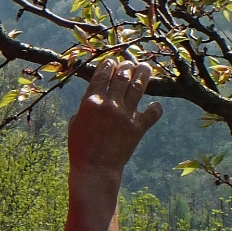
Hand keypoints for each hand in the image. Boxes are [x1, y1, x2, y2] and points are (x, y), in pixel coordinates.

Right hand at [68, 60, 162, 179]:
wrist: (95, 168)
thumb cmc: (80, 147)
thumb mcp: (75, 123)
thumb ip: (86, 107)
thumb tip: (96, 98)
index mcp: (91, 102)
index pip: (102, 75)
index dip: (108, 65)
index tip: (112, 61)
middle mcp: (109, 104)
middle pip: (123, 76)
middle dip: (127, 66)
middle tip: (129, 64)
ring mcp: (125, 115)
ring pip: (138, 87)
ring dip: (143, 74)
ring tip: (145, 68)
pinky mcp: (138, 127)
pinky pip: (153, 112)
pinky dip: (156, 107)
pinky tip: (155, 105)